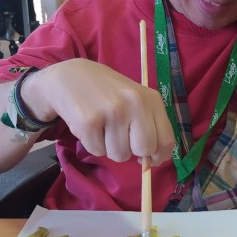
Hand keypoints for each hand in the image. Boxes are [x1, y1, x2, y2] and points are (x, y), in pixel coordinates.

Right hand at [21, 60, 174, 164]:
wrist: (70, 76)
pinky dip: (92, 144)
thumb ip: (148, 126)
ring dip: (110, 148)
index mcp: (151, 99)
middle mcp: (134, 103)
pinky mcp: (89, 121)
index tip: (149, 158)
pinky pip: (97, 151)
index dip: (159, 156)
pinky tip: (89, 125)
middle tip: (120, 138)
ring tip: (102, 127)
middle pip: (144, 150)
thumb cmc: (108, 92)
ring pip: (120, 155)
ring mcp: (112, 111)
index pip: (166, 140)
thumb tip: (154, 160)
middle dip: (132, 152)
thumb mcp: (135, 100)